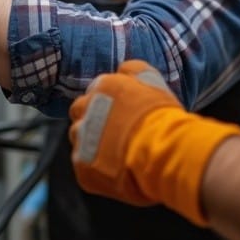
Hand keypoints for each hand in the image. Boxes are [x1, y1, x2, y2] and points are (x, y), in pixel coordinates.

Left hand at [69, 60, 239, 225]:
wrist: (160, 151)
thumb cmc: (160, 116)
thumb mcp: (153, 80)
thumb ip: (133, 71)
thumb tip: (122, 70)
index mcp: (104, 86)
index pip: (94, 91)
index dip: (106, 102)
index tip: (118, 112)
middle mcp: (87, 108)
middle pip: (79, 111)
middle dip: (91, 118)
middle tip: (112, 131)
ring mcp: (82, 138)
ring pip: (78, 138)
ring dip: (90, 142)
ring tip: (113, 152)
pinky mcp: (82, 166)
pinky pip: (84, 166)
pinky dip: (96, 168)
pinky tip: (114, 169)